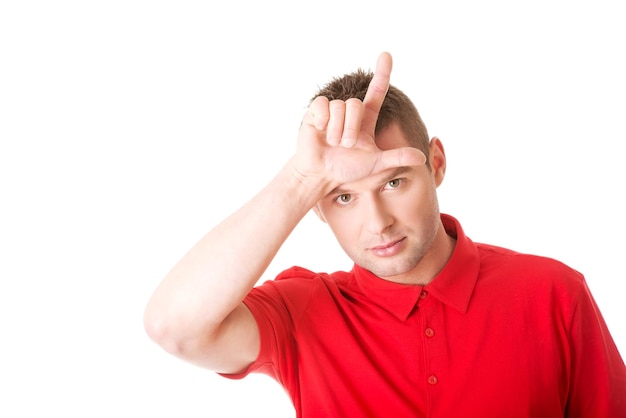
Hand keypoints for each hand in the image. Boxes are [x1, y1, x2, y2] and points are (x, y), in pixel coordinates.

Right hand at [292, 52, 426, 188]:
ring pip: (340, 106)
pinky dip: (323, 119)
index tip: (386, 55)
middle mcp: (349, 112)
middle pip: (355, 104)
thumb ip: (397, 157)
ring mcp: (332, 112)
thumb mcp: (376, 163)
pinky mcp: (315, 113)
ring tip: (332, 143)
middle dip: (351, 129)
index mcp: (365, 119)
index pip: (377, 91)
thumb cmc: (348, 169)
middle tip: (346, 146)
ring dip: (337, 130)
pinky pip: (322, 105)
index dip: (382, 73)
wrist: (323, 175)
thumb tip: (422, 158)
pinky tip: (320, 130)